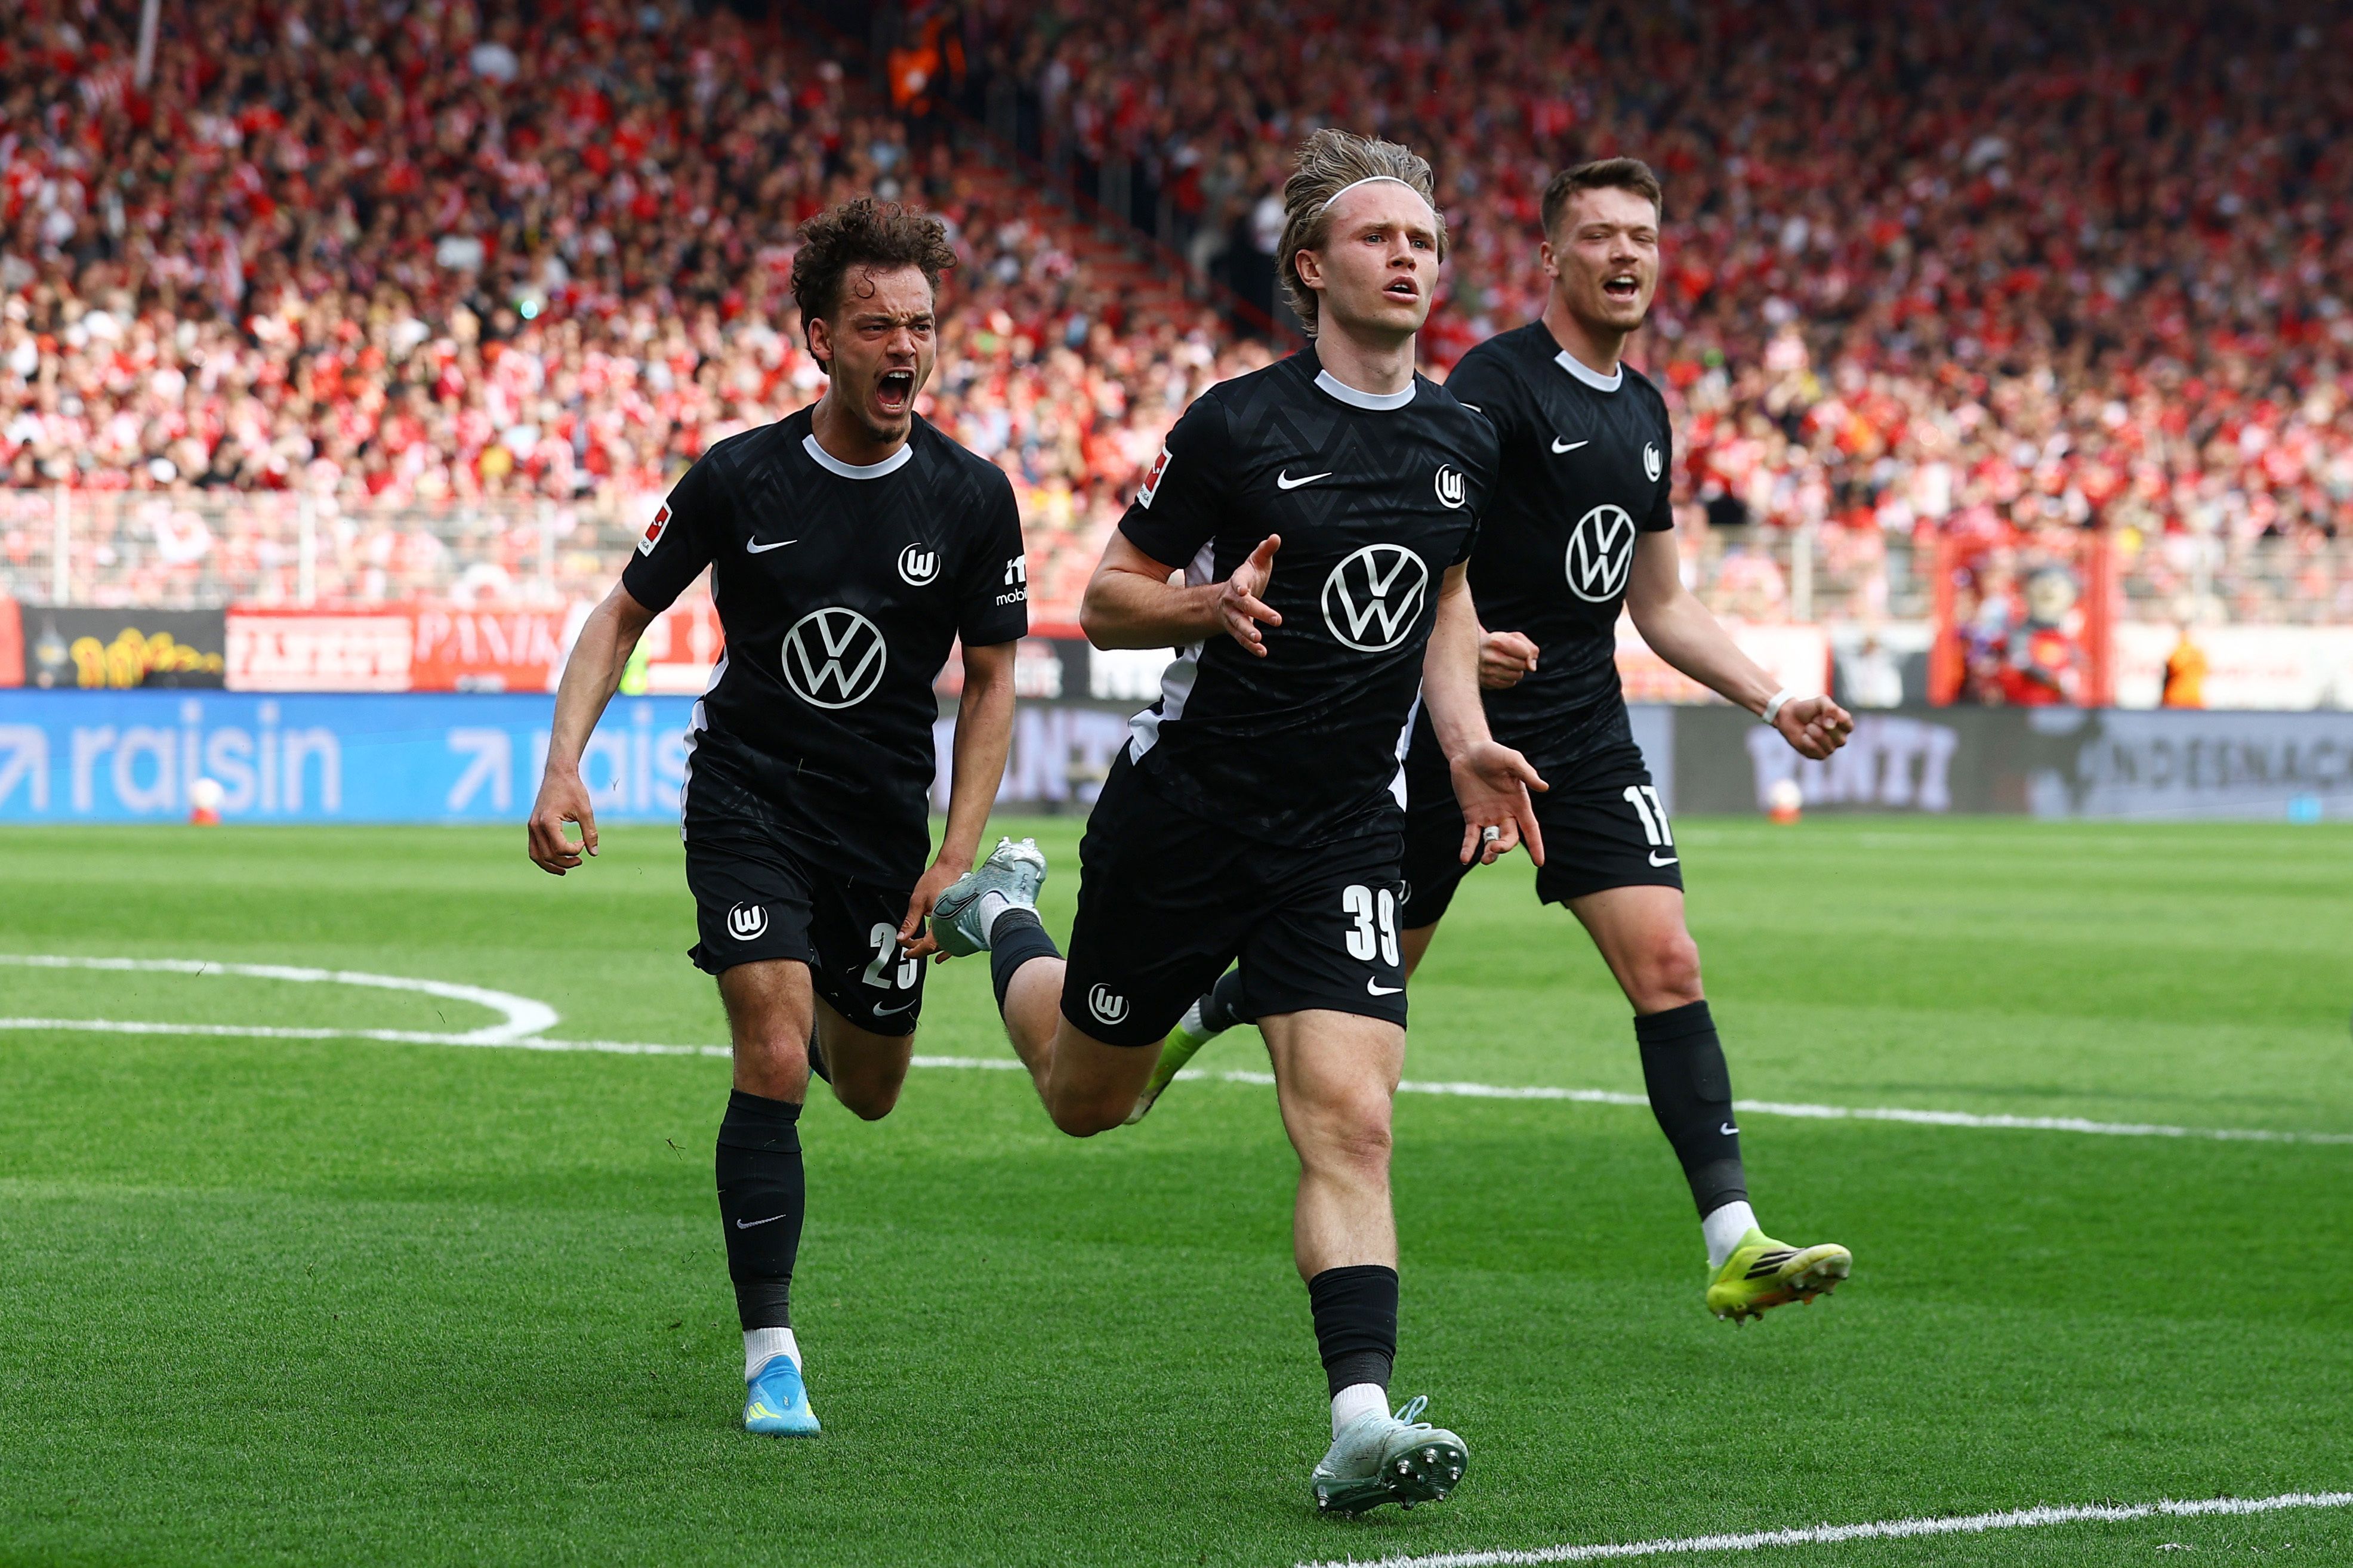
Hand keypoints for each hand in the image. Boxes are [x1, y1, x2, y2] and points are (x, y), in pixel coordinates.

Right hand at [526, 766, 596, 874]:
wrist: (558, 773)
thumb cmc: (573, 789)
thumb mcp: (585, 811)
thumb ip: (590, 832)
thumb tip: (594, 853)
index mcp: (547, 822)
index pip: (560, 848)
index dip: (575, 851)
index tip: (584, 842)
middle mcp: (535, 826)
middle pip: (548, 855)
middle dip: (565, 862)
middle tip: (580, 861)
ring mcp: (531, 827)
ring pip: (536, 855)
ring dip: (551, 865)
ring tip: (565, 870)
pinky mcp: (532, 826)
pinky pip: (534, 848)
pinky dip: (543, 857)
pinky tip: (556, 860)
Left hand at [896, 857, 966, 960]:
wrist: (954, 866)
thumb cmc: (938, 879)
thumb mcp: (918, 900)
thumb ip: (910, 921)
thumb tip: (902, 938)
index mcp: (941, 921)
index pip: (928, 945)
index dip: (915, 951)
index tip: (905, 950)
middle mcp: (954, 925)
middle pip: (937, 947)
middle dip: (921, 949)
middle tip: (909, 946)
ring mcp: (961, 923)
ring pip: (949, 945)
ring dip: (937, 951)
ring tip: (926, 955)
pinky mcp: (965, 919)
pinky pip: (958, 939)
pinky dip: (950, 946)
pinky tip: (946, 950)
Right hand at [1219, 534, 1281, 655]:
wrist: (1225, 597)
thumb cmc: (1247, 578)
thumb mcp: (1255, 562)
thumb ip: (1265, 551)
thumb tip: (1276, 537)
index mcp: (1238, 582)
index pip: (1238, 582)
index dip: (1240, 586)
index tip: (1243, 590)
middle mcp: (1232, 600)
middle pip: (1243, 606)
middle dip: (1258, 612)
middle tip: (1276, 619)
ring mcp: (1232, 616)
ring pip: (1238, 625)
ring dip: (1248, 633)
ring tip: (1259, 638)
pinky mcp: (1236, 629)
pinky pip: (1241, 639)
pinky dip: (1251, 646)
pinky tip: (1262, 652)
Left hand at [1451, 741, 1548, 865]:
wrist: (1468, 752)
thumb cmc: (1494, 753)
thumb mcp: (1512, 760)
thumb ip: (1527, 774)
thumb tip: (1544, 787)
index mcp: (1519, 803)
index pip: (1531, 828)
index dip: (1535, 845)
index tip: (1539, 862)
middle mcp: (1506, 813)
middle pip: (1510, 837)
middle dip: (1504, 846)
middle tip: (1494, 847)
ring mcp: (1488, 816)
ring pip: (1492, 841)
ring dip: (1490, 853)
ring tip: (1484, 859)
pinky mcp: (1471, 816)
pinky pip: (1471, 836)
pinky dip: (1468, 848)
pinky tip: (1464, 858)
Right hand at [1478, 629, 1539, 689]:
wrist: (1471, 650)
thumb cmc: (1498, 642)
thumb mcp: (1513, 637)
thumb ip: (1529, 647)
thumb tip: (1532, 668)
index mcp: (1494, 641)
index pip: (1525, 652)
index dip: (1527, 652)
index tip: (1520, 649)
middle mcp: (1487, 656)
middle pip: (1521, 665)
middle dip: (1522, 661)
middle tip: (1512, 656)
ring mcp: (1484, 671)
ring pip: (1517, 676)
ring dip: (1517, 670)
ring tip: (1506, 663)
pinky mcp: (1485, 683)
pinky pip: (1509, 683)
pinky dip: (1509, 678)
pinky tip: (1500, 670)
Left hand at [1774, 694, 1854, 759]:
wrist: (1791, 717)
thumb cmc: (1809, 709)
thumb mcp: (1821, 701)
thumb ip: (1830, 708)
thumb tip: (1831, 725)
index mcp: (1845, 725)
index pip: (1848, 726)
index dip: (1835, 719)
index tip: (1823, 712)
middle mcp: (1840, 738)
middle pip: (1839, 738)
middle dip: (1821, 725)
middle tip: (1814, 719)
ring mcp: (1831, 748)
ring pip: (1827, 745)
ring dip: (1813, 732)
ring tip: (1809, 726)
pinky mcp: (1819, 755)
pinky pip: (1815, 750)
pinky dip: (1807, 740)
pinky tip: (1804, 735)